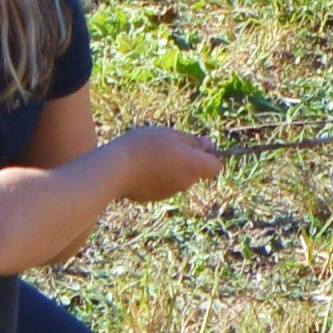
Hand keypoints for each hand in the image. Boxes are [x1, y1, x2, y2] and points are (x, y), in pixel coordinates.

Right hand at [96, 123, 226, 205]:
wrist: (117, 169)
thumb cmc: (146, 146)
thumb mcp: (172, 135)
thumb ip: (194, 142)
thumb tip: (209, 146)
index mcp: (194, 166)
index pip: (216, 167)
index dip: (209, 156)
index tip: (193, 145)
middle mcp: (186, 183)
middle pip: (195, 171)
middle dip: (187, 160)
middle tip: (166, 145)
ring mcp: (170, 193)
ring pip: (178, 178)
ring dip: (171, 167)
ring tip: (150, 154)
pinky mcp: (155, 198)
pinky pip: (162, 185)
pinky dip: (157, 177)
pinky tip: (142, 167)